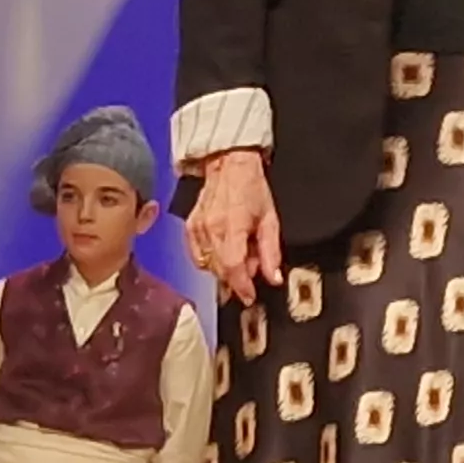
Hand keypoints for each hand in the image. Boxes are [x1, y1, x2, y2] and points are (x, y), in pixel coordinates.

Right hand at [186, 150, 282, 304]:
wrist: (229, 166)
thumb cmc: (251, 188)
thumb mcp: (270, 219)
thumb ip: (271, 252)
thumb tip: (273, 278)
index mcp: (233, 225)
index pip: (233, 266)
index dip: (242, 286)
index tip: (250, 296)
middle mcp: (211, 229)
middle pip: (220, 269)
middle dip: (237, 278)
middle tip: (252, 268)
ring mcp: (197, 229)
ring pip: (208, 265)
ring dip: (224, 269)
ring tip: (240, 254)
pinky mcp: (190, 229)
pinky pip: (197, 257)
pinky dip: (210, 261)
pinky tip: (223, 252)